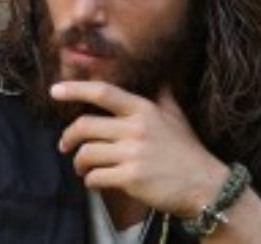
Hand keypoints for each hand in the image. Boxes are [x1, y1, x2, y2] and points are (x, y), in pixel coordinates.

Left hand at [51, 81, 228, 216]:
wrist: (205, 185)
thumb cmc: (187, 150)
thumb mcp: (176, 116)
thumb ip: (162, 96)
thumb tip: (161, 76)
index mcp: (144, 110)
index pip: (103, 93)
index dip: (75, 89)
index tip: (55, 90)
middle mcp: (136, 128)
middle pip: (85, 126)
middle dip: (68, 137)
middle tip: (65, 146)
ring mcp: (133, 154)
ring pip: (86, 154)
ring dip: (79, 164)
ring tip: (82, 168)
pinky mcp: (131, 178)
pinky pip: (95, 177)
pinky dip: (90, 181)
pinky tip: (96, 182)